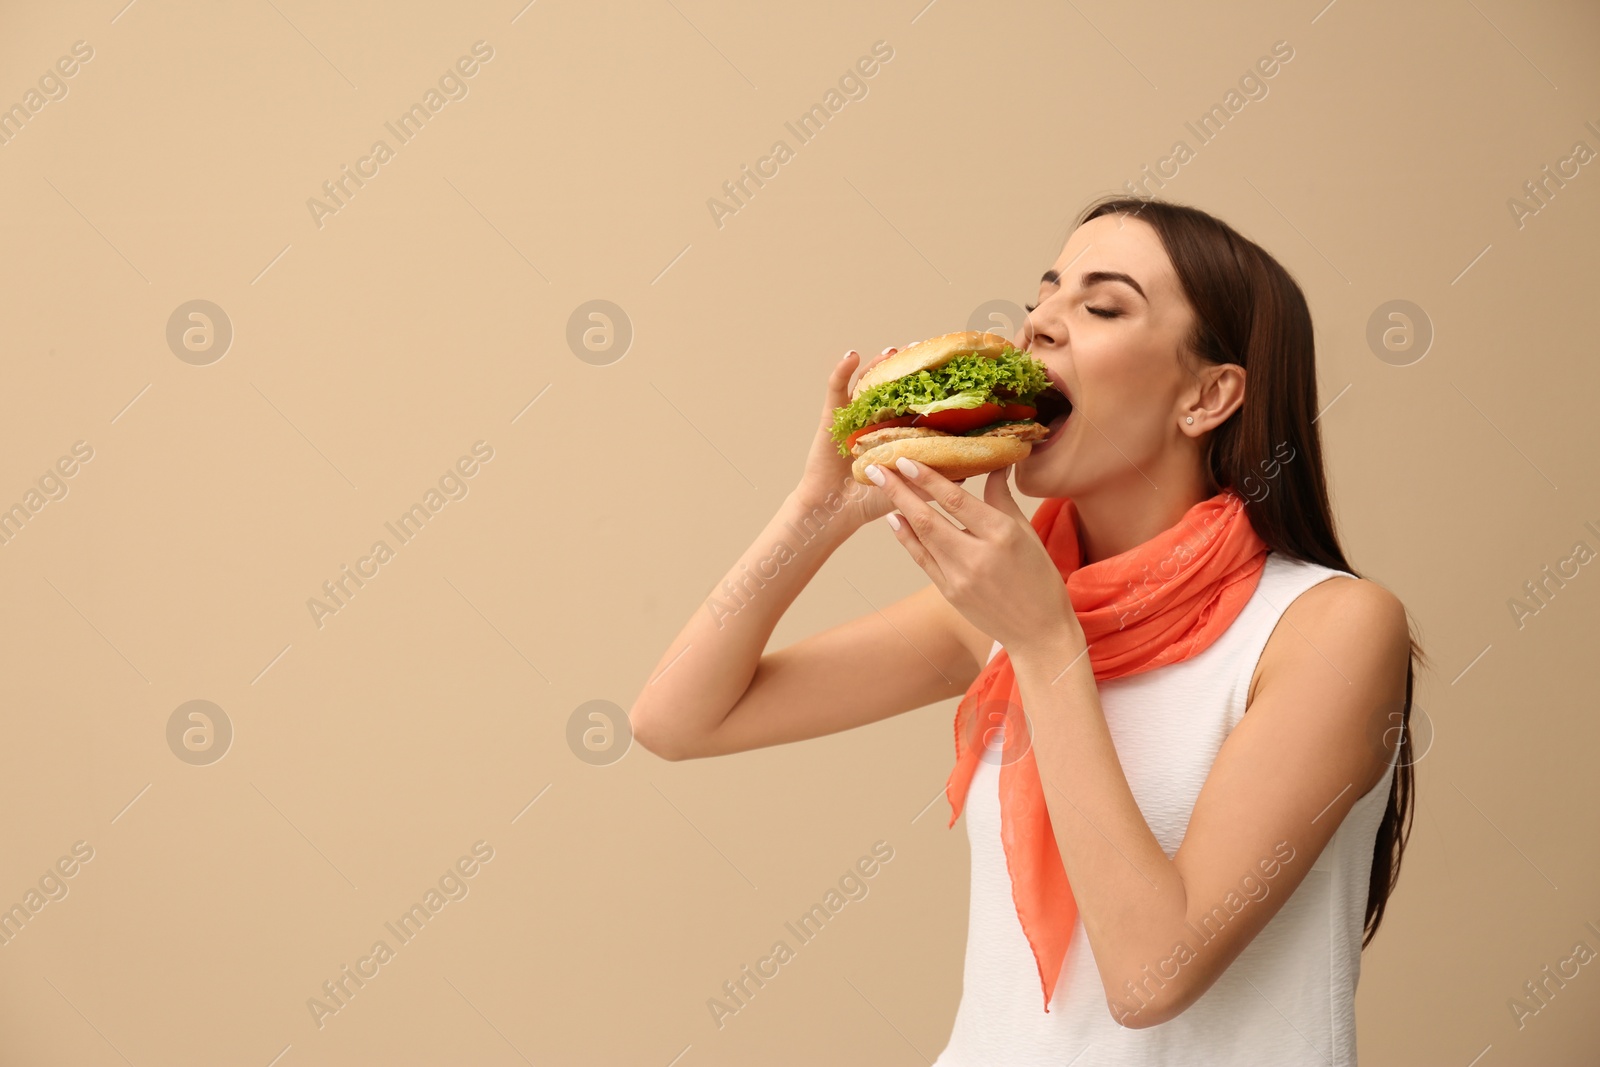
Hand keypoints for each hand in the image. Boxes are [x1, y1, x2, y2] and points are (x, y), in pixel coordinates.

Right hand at [792, 346, 943, 529]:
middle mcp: (872, 420)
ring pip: (866, 382)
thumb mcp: (908, 488)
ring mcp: (852, 416)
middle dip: (904, 366)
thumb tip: (968, 468)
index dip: (923, 385)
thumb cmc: (869, 502)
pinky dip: (842, 370)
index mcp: (891, 432)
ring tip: (892, 351)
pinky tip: (852, 355)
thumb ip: (932, 477)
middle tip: (919, 349)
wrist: (833, 512)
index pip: (909, 401)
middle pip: (889, 386)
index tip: (942, 369)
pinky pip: (836, 389)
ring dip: (879, 364)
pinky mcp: (832, 418)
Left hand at [865, 456, 1084, 661]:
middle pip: (928, 517)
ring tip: (882, 487)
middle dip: (899, 490)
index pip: (956, 500)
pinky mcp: (950, 593)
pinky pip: (922, 559)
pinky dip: (906, 538)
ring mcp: (960, 577)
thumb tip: (995, 465)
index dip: (927, 478)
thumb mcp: (1028, 533)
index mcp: (1002, 534)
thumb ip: (1002, 499)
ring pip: (921, 537)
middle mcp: (977, 555)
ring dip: (898, 509)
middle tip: (876, 468)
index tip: (906, 460)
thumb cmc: (1039, 579)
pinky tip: (895, 520)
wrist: (1039, 632)